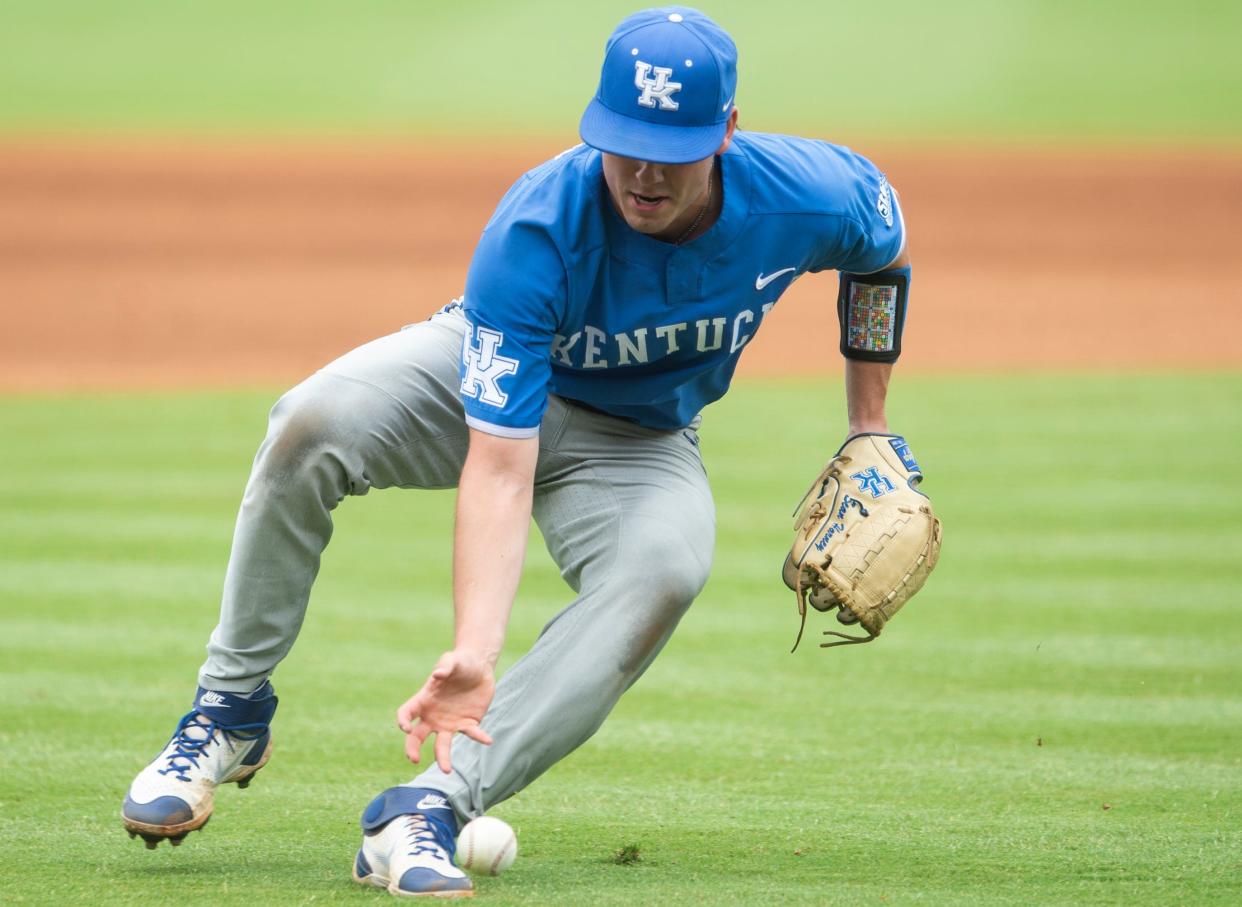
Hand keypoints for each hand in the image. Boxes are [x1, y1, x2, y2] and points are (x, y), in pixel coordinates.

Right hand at [396, 650, 494, 771]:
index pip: (406, 713)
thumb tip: (438, 675)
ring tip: (447, 770)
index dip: (402, 721)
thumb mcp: (452, 660)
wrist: (480, 667)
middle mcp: (433, 716)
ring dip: (443, 758)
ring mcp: (449, 723)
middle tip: (415, 760)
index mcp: (423, 700)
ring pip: (441, 745)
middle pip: (417, 737)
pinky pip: (472, 734)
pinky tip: (488, 740)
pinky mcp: (468, 723)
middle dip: (413, 749)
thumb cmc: (460, 662)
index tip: (406, 728)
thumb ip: (445, 666)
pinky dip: (479, 737)